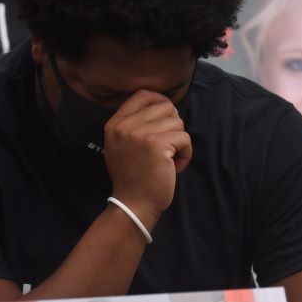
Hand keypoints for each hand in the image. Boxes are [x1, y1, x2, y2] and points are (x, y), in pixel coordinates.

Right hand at [104, 90, 192, 226]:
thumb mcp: (122, 147)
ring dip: (180, 142)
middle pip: (165, 107)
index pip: (142, 95)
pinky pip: (185, 138)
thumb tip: (165, 107)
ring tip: (169, 160)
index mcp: (115, 124)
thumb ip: (134, 126)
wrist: (133, 206)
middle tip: (168, 147)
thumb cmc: (134, 180)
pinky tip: (175, 168)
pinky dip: (186, 154)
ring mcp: (140, 134)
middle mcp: (125, 126)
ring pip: (177, 122)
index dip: (160, 101)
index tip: (167, 118)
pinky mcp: (157, 145)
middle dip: (173, 126)